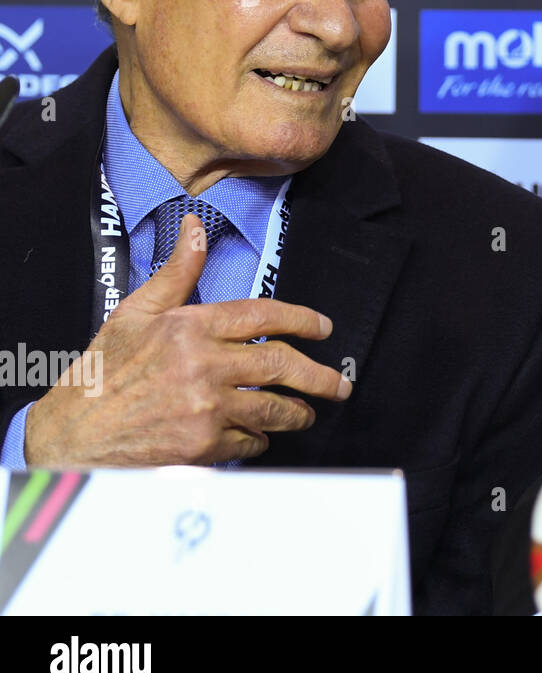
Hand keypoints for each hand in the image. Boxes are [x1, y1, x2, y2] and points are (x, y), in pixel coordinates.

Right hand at [25, 213, 349, 467]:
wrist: (71, 434)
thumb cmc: (104, 370)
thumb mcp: (136, 312)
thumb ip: (177, 271)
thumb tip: (195, 225)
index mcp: (191, 327)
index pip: (265, 316)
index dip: (303, 320)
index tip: (324, 329)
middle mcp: (204, 366)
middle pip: (282, 366)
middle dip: (319, 376)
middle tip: (339, 384)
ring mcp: (205, 409)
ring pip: (274, 409)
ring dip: (298, 412)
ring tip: (308, 412)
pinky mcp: (202, 447)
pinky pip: (250, 442)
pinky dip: (260, 439)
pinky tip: (261, 436)